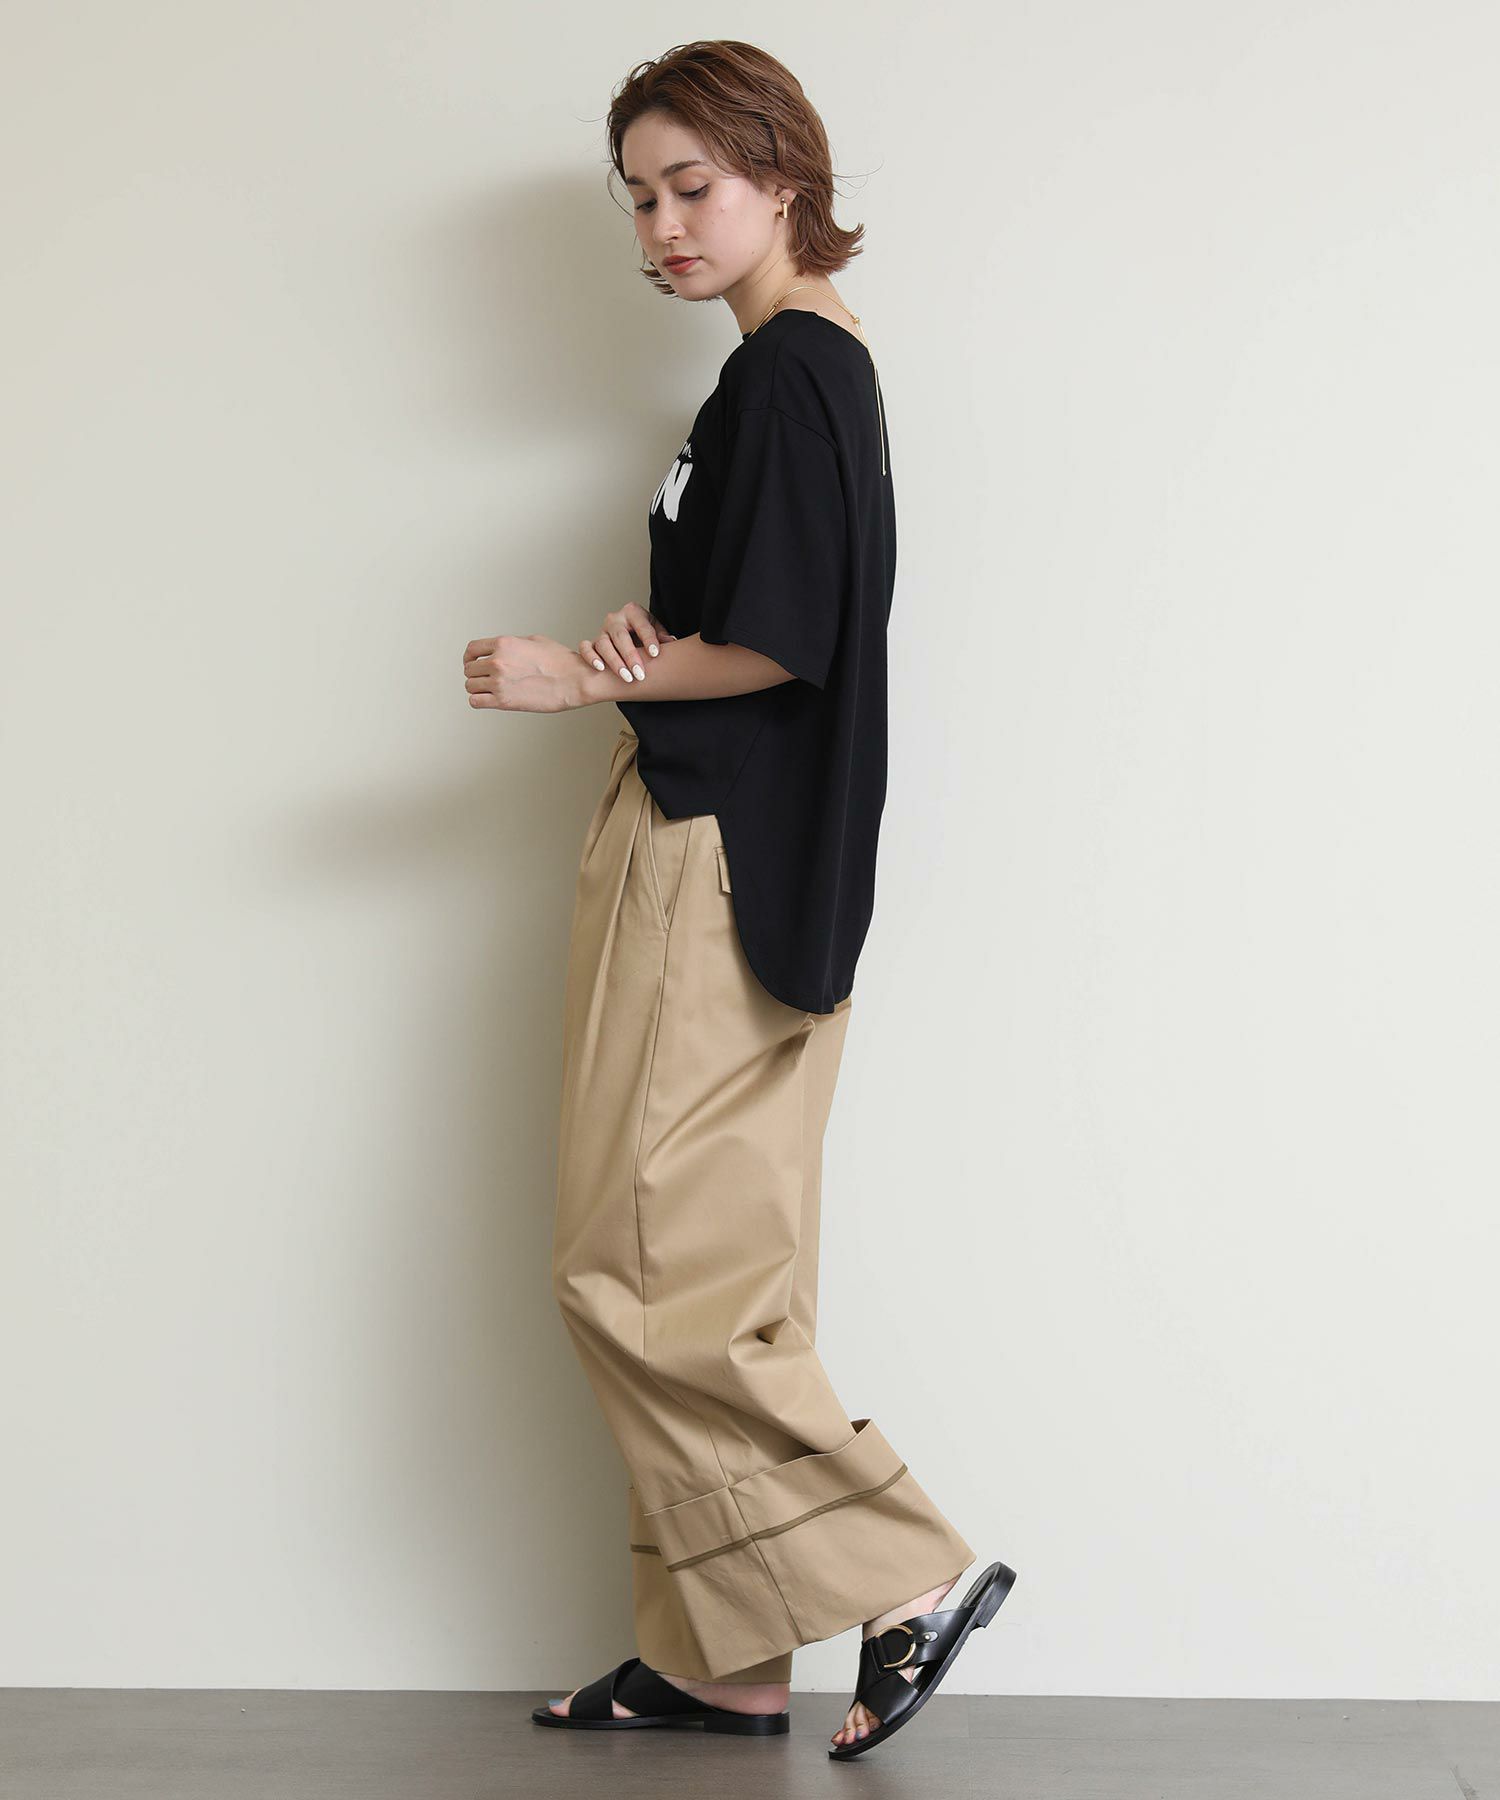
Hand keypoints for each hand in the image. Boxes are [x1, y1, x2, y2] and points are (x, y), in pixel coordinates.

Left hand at [463, 633, 593, 712]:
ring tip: (489, 690)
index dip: (469, 657)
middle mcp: (497, 661)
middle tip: (485, 679)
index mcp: (503, 644)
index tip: (472, 662)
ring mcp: (498, 682)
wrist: (574, 680)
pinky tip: (488, 699)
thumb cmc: (560, 662)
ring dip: (477, 688)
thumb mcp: (534, 641)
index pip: (472, 649)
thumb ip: (512, 644)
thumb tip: (502, 650)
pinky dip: (479, 700)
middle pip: (469, 669)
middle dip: (476, 674)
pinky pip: (475, 701)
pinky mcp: (503, 701)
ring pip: (470, 686)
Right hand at [579, 602, 676, 685]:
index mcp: (633, 612)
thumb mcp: (655, 629)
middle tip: (640, 673)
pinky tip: (600, 668)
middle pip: (620, 636)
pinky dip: (590, 657)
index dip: (649, 640)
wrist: (629, 633)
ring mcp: (602, 631)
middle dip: (630, 656)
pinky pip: (585, 648)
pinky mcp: (592, 643)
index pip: (641, 625)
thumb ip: (662, 636)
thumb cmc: (644, 632)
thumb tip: (671, 642)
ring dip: (614, 662)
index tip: (655, 654)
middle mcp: (614, 620)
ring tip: (626, 677)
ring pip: (603, 644)